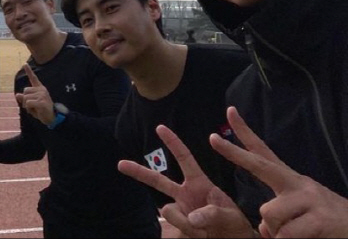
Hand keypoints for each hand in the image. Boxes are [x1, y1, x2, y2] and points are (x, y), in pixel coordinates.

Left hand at [15, 63, 55, 124]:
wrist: (52, 117)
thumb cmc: (41, 110)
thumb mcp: (32, 104)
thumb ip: (25, 99)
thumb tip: (17, 95)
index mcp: (40, 88)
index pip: (33, 78)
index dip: (29, 71)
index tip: (25, 64)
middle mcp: (41, 90)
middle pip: (25, 91)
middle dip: (24, 100)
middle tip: (31, 106)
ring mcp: (42, 95)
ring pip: (25, 98)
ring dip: (26, 106)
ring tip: (34, 109)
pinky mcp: (41, 102)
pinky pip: (28, 103)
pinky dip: (28, 108)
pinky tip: (35, 111)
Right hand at [118, 124, 251, 237]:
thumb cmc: (235, 226)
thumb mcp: (230, 217)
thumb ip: (212, 213)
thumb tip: (192, 218)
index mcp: (200, 184)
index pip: (185, 159)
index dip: (173, 143)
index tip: (160, 127)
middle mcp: (186, 195)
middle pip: (158, 181)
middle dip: (139, 172)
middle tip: (120, 164)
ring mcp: (181, 211)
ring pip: (169, 210)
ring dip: (184, 222)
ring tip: (204, 232)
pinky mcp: (179, 226)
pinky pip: (174, 227)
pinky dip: (187, 232)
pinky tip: (200, 236)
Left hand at [210, 106, 347, 237]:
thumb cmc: (326, 225)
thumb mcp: (300, 213)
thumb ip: (278, 213)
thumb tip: (263, 226)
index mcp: (291, 181)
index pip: (264, 152)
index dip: (245, 133)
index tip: (230, 111)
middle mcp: (299, 184)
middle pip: (259, 166)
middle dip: (233, 152)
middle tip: (211, 138)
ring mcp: (310, 199)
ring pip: (268, 214)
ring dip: (277, 232)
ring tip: (299, 233)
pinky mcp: (319, 220)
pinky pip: (285, 235)